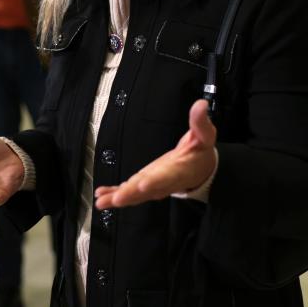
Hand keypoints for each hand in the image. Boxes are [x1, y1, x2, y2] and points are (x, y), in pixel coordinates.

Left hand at [94, 100, 217, 209]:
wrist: (201, 170)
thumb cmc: (201, 152)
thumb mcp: (205, 135)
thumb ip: (200, 122)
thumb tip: (201, 104)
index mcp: (179, 170)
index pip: (168, 176)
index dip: (156, 181)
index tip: (143, 185)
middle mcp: (165, 182)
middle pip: (147, 189)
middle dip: (131, 193)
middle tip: (117, 199)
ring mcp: (154, 186)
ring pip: (136, 194)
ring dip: (119, 197)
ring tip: (102, 201)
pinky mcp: (146, 185)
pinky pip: (131, 191)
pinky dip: (116, 193)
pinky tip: (102, 195)